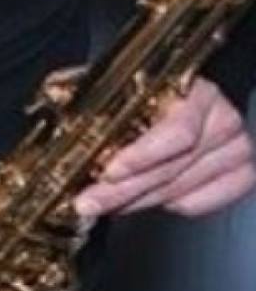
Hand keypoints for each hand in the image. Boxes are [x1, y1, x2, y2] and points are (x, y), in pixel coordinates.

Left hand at [75, 77, 255, 218]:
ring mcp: (234, 148)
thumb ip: (91, 96)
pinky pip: (198, 203)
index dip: (142, 156)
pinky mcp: (240, 176)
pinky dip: (165, 205)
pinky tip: (141, 198)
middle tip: (88, 202)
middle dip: (122, 190)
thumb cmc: (143, 92)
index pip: (178, 132)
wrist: (177, 99)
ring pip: (179, 189)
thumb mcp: (113, 84)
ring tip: (102, 203)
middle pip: (173, 167)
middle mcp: (220, 118)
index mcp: (193, 90)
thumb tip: (54, 102)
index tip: (109, 172)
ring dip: (135, 200)